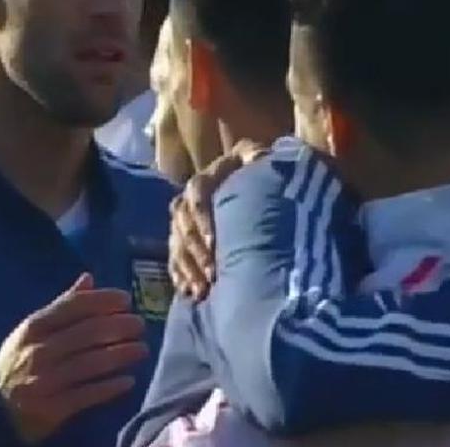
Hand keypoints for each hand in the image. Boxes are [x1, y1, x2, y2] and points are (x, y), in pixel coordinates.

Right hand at [0, 274, 147, 443]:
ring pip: (92, 363)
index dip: (103, 300)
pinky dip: (111, 387)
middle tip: (140, 325)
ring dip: (122, 355)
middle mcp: (39, 351)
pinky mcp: (53, 407)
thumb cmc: (22, 358)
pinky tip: (129, 380)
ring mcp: (45, 380)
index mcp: (35, 327)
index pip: (74, 306)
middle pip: (88, 333)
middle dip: (120, 326)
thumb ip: (63, 304)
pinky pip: (88, 394)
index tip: (127, 299)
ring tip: (142, 349)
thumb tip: (89, 278)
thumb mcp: (35, 329)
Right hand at [169, 140, 266, 300]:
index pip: (198, 191)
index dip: (202, 217)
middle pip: (184, 221)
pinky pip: (175, 256)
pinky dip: (180, 274)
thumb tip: (262, 157)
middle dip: (195, 249)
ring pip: (177, 241)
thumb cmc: (274, 178)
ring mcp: (188, 217)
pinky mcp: (186, 238)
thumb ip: (261, 160)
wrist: (272, 193)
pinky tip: (188, 292)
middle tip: (212, 273)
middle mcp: (194, 193)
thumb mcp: (269, 166)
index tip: (214, 243)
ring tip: (202, 290)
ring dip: (188, 266)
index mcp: (214, 174)